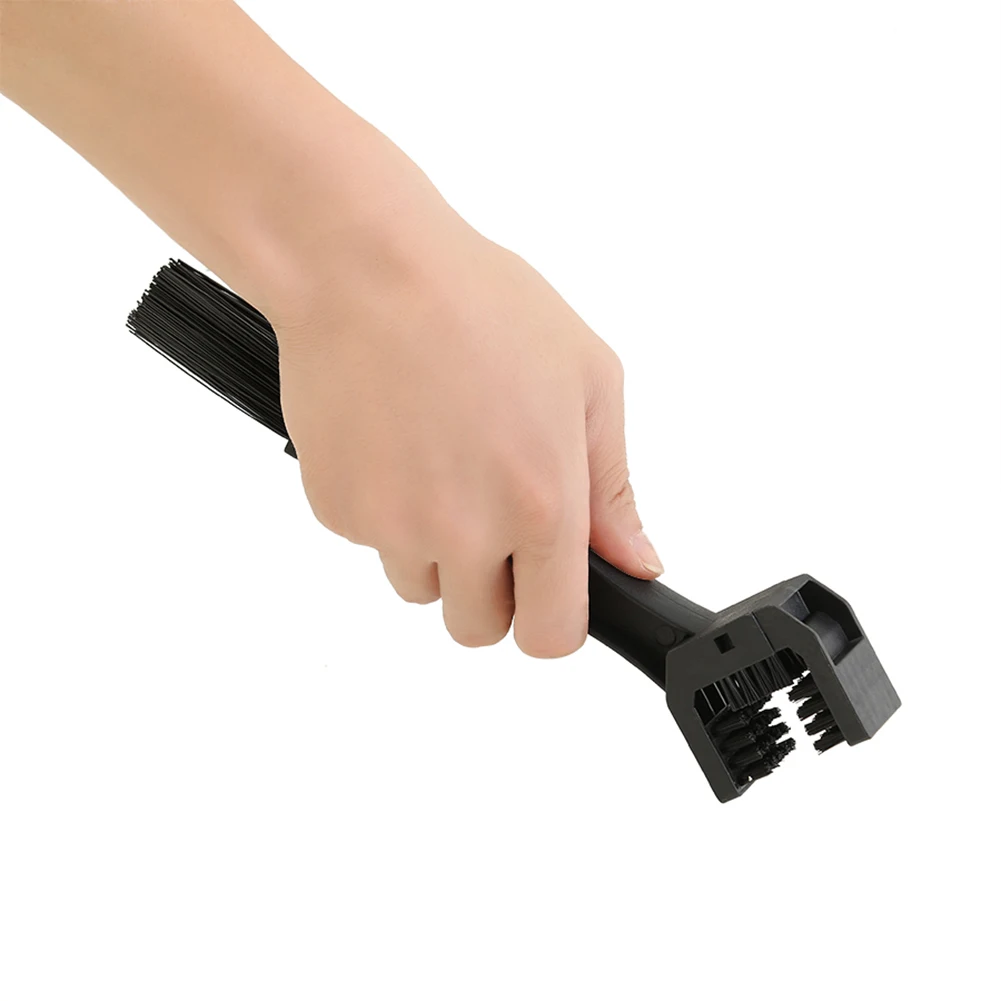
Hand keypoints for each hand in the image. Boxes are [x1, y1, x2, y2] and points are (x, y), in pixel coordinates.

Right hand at [271, 197, 662, 657]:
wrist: (365, 267)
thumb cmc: (478, 304)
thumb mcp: (586, 380)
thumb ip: (613, 489)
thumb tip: (636, 560)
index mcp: (541, 504)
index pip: (551, 636)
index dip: (551, 621)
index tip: (546, 595)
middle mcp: (466, 531)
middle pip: (478, 628)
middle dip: (490, 590)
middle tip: (489, 518)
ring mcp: (392, 526)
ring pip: (420, 586)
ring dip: (433, 550)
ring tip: (438, 464)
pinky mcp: (336, 510)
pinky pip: (369, 542)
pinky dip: (383, 511)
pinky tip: (396, 445)